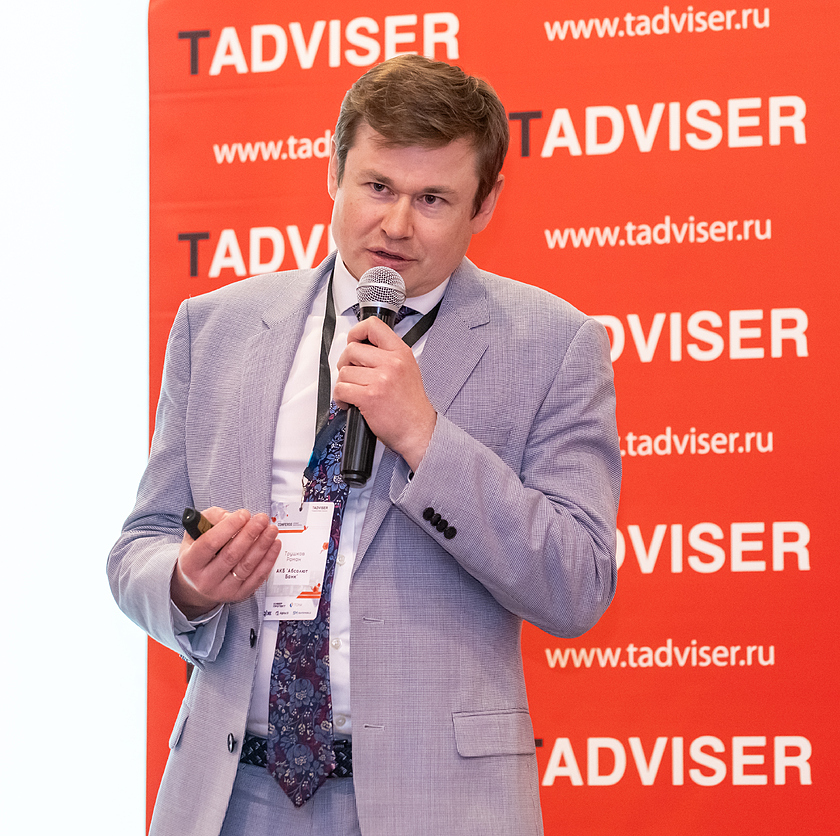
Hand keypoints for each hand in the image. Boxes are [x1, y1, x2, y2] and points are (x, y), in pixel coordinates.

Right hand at [171, 507, 281, 619]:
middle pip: (231, 555)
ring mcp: (223, 590)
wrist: (197, 584)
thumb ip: (211, 519)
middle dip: (250, 534)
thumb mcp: (194, 533)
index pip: (210, 543)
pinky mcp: (239, 594)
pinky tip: (274, 545)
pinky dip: (268, 560)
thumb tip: (232, 516)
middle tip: (261, 519)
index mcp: (190, 563)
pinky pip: (257, 577)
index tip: (243, 514)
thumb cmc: (198, 554)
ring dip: (262, 545)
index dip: (229, 527)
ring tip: (271, 530)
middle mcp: (205, 579)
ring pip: (246, 566)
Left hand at [334, 317, 436, 471]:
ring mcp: (380, 379)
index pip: (373, 326)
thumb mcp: (407, 370)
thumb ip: (388, 356)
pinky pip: (341, 389)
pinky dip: (340, 398)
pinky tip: (350, 403)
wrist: (418, 430)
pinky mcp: (368, 397)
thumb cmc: (411, 405)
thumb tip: (362, 348)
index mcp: (401, 353)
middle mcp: (391, 363)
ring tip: (353, 393)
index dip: (357, 332)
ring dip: (344, 384)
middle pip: (352, 350)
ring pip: (344, 372)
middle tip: (352, 375)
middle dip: (346, 364)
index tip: (353, 340)